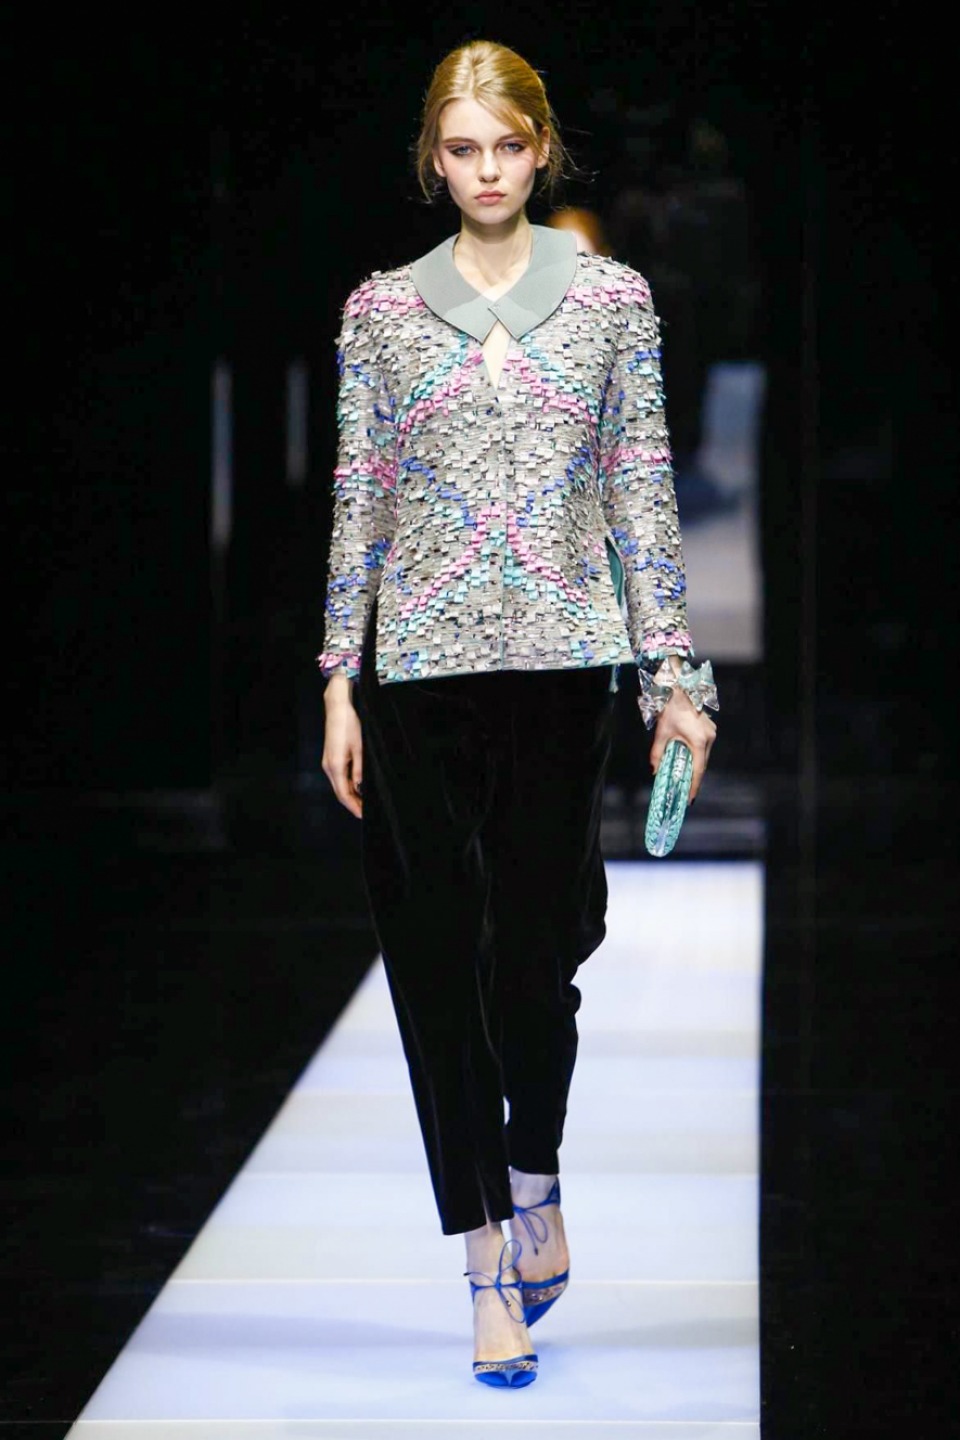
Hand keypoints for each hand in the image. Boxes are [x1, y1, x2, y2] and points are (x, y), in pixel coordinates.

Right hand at [322, 676, 363, 818]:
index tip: (364, 816)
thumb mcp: (360, 748)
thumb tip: (361, 788)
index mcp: (335, 766)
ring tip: (365, 802)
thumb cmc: (350, 725)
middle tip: (367, 813)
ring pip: (339, 785)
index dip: (354, 807)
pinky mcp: (330, 757)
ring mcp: (327, 762)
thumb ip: (360, 770)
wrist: (338, 707)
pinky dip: (347, 785)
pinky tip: (357, 786)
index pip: (344, 795)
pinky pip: (338, 777)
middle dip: (353, 804)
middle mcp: (328, 767)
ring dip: (350, 795)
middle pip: (340, 792)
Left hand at [647, 689, 716, 801]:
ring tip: (686, 776)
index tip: (690, 797)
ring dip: (696, 765)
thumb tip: (655, 770)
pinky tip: (689, 759)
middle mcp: (709, 738)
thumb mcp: (661, 734)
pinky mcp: (710, 728)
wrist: (678, 690)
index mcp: (698, 741)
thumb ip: (657, 753)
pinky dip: (697, 755)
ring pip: (704, 755)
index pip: (698, 769)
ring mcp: (711, 732)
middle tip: (686, 790)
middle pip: (702, 763)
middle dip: (694, 777)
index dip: (694, 785)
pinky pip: (704, 747)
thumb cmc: (670, 710)